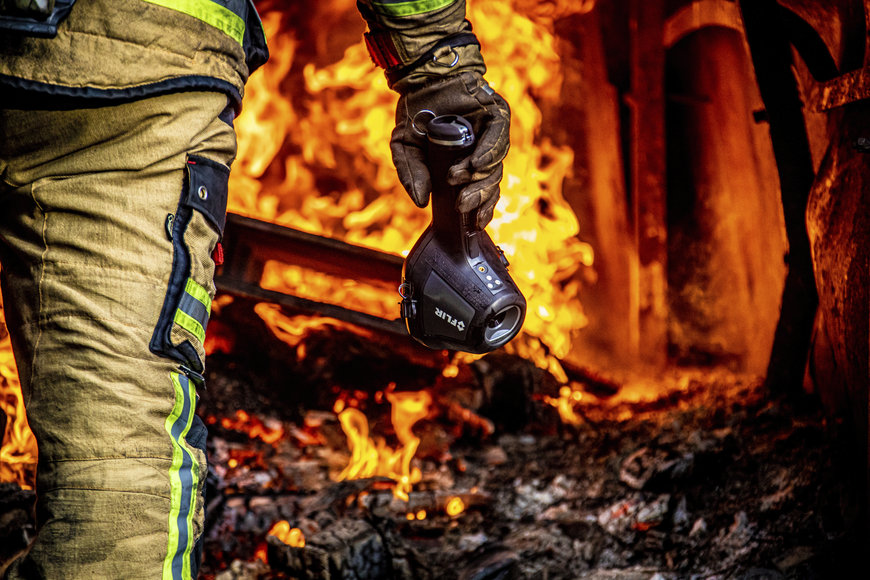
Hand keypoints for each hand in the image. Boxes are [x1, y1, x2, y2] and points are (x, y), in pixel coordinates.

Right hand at [391, 71, 509, 228]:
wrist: (422, 78)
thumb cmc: (417, 112)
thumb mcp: (405, 147)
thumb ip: (410, 174)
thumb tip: (420, 202)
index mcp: (467, 163)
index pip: (481, 191)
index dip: (481, 209)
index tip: (473, 224)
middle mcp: (483, 151)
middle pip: (491, 181)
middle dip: (479, 197)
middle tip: (461, 205)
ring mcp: (492, 133)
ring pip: (496, 163)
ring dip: (478, 176)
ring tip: (456, 178)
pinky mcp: (497, 114)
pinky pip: (499, 136)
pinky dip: (489, 151)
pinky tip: (476, 163)